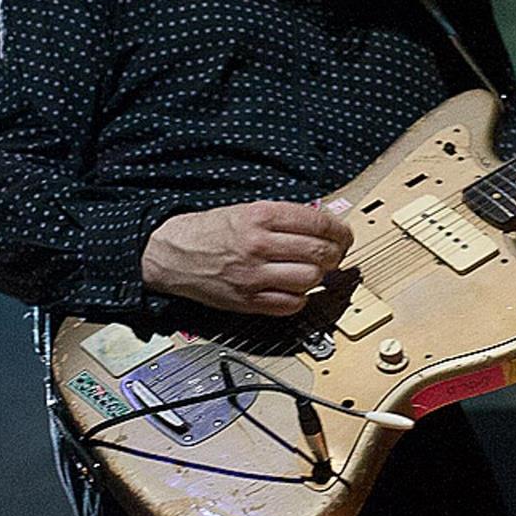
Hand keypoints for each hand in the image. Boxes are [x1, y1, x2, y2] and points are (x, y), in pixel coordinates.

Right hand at [142, 201, 353, 316]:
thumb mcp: (246, 210)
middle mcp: (259, 245)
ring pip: (310, 279)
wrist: (172, 253)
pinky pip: (291, 305)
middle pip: (320, 252)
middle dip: (336, 253)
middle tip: (336, 253)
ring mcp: (254, 276)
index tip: (344, 234)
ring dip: (319, 276)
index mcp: (260, 216)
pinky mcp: (248, 301)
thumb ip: (283, 217)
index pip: (317, 222)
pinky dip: (301, 298)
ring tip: (314, 270)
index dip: (339, 230)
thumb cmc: (209, 231)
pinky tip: (296, 289)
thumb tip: (321, 225)